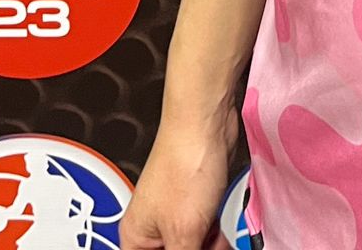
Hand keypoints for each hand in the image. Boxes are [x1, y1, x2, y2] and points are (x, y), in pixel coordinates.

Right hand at [120, 112, 238, 249]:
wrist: (206, 124)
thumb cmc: (184, 163)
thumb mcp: (184, 233)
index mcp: (136, 239)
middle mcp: (152, 227)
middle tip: (209, 247)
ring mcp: (176, 214)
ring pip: (193, 247)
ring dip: (210, 248)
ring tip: (219, 241)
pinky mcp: (198, 202)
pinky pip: (205, 233)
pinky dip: (216, 238)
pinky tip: (226, 237)